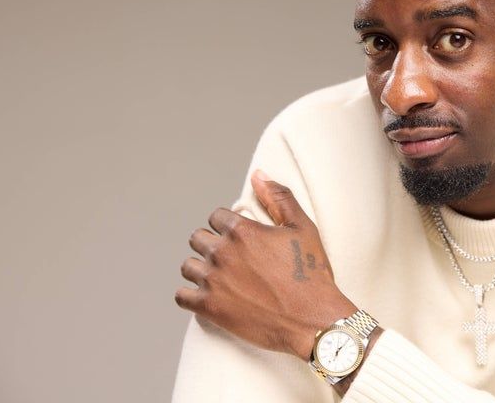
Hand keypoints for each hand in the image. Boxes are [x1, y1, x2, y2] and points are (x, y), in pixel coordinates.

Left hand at [176, 169, 356, 359]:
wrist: (312, 319)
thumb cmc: (311, 274)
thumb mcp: (303, 228)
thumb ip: (279, 197)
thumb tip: (258, 175)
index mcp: (242, 231)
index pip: (216, 217)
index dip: (227, 225)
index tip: (238, 238)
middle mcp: (222, 252)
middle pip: (198, 238)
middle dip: (211, 244)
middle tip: (230, 258)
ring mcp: (213, 281)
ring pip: (188, 266)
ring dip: (200, 269)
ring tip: (219, 277)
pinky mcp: (209, 308)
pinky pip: (181, 296)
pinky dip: (190, 295)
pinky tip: (206, 296)